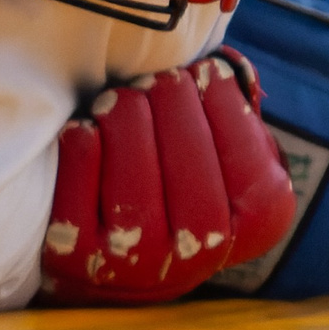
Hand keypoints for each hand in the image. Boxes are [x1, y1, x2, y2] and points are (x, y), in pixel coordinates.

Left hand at [41, 48, 295, 305]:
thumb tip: (223, 66)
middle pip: (194, 176)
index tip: (204, 70)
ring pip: (134, 191)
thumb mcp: (222, 155)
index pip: (253, 170)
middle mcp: (199, 256)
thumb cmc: (176, 178)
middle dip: (174, 110)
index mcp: (254, 228)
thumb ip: (233, 118)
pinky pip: (77, 201)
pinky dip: (82, 156)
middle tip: (157, 78)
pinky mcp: (74, 258)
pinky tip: (84, 129)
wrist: (109, 252)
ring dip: (127, 127)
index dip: (225, 109)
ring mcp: (134, 263)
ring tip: (121, 98)